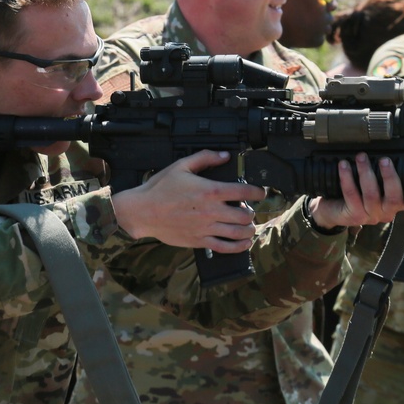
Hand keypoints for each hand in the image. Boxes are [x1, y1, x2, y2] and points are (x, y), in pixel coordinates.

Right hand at [111, 150, 266, 250]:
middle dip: (252, 213)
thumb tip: (225, 155)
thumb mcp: (181, 166)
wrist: (142, 212)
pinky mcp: (199, 241)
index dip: (257, 192)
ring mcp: (206, 228)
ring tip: (249, 226)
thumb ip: (205, 158)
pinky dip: (239, 247)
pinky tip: (244, 243)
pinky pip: (225, 248)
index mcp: (210, 191)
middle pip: (244, 215)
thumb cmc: (160, 189)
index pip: (243, 192)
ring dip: (249, 230)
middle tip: (250, 210)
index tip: (260, 193)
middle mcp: (211, 211)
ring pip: (238, 233)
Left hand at [306, 154, 403, 228]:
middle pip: (394, 199)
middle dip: (390, 177)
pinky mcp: (354, 215)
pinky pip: (352, 195)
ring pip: (371, 195)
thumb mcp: (376, 183)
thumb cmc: (358, 192)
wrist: (333, 209)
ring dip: (366, 172)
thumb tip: (388, 147)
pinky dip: (348, 178)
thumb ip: (384, 173)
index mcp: (396, 204)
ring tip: (361, 157)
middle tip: (385, 160)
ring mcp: (370, 215)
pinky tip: (344, 166)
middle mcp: (386, 212)